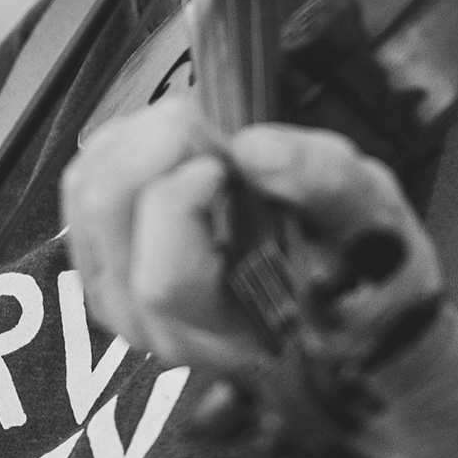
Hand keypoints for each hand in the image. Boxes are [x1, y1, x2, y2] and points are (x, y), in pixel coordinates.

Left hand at [61, 97, 446, 395]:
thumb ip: (323, 181)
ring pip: (86, 201)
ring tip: (192, 128)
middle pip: (109, 222)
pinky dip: (116, 149)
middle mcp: (167, 332)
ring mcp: (129, 304)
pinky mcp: (110, 268)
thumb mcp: (375, 217)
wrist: (361, 313)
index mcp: (235, 336)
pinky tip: (166, 142)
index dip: (181, 200)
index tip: (227, 155)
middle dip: (151, 147)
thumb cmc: (371, 271)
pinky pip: (81, 195)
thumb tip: (253, 147)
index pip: (164, 279)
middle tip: (204, 120)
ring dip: (132, 142)